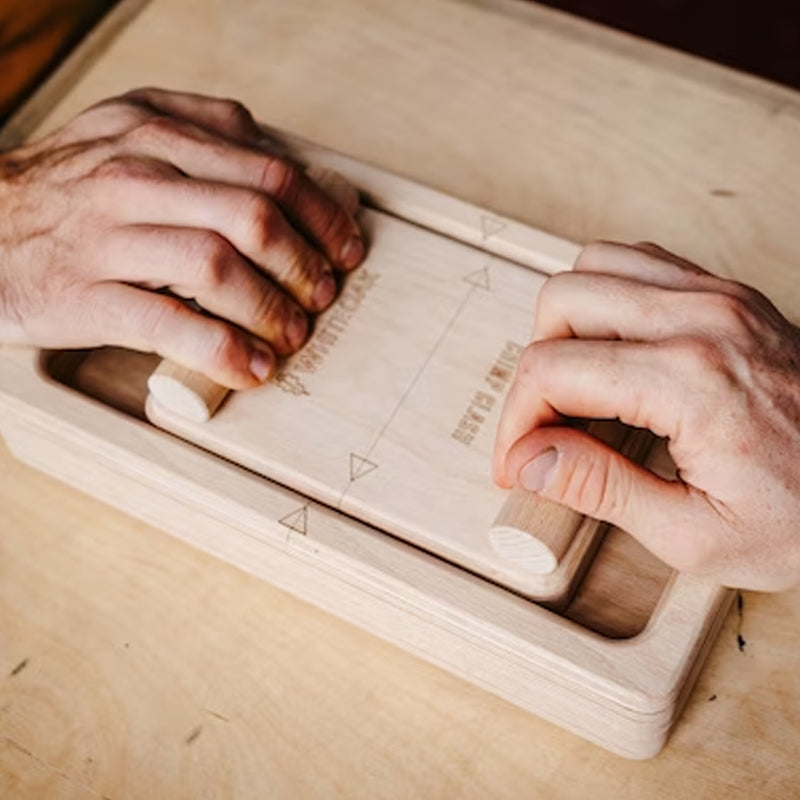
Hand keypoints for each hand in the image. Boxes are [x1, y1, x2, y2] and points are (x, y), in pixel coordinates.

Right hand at [0, 88, 364, 387]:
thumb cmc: (69, 188)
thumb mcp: (125, 128)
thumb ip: (200, 127)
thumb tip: (276, 151)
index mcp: (156, 132)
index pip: (269, 170)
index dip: (322, 216)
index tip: (345, 249)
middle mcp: (134, 175)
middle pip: (254, 216)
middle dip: (305, 264)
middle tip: (322, 295)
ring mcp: (108, 237)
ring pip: (216, 266)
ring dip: (272, 309)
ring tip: (293, 334)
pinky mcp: (85, 296)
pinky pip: (169, 325)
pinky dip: (223, 350)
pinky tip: (252, 367)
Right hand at [493, 241, 799, 590]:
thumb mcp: (696, 535)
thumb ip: (600, 489)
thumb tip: (528, 460)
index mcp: (688, 380)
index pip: (550, 371)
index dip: (514, 422)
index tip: (514, 462)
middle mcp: (700, 319)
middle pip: (559, 302)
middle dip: (530, 370)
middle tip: (542, 427)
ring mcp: (717, 296)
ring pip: (591, 266)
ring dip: (563, 325)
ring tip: (572, 386)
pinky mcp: (727, 293)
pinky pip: (637, 262)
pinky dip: (604, 298)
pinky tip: (610, 352)